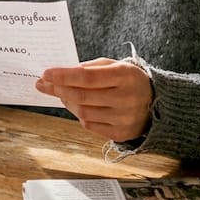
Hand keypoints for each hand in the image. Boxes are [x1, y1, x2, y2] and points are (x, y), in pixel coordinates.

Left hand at [35, 58, 151, 141]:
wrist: (156, 103)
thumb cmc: (128, 81)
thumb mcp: (114, 66)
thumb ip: (89, 68)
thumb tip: (60, 75)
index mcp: (125, 75)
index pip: (87, 76)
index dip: (63, 76)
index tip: (46, 73)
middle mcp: (127, 98)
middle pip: (82, 96)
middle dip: (58, 89)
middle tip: (43, 84)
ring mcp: (124, 118)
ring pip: (83, 112)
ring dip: (67, 102)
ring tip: (62, 94)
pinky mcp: (121, 133)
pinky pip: (90, 125)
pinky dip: (80, 115)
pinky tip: (78, 106)